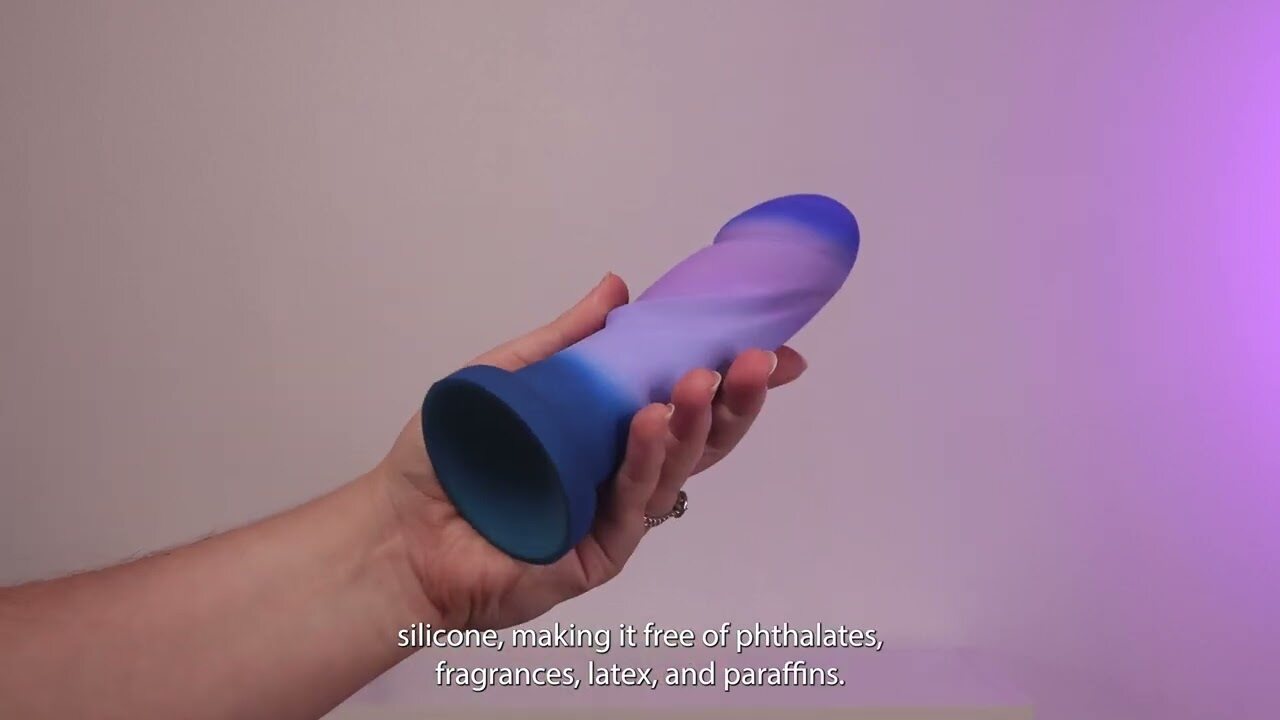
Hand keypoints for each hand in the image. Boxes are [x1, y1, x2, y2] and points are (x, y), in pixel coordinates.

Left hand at [375, 273, 806, 629]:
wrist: (399, 530)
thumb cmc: (448, 457)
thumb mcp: (511, 378)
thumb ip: (568, 341)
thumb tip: (619, 287)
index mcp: (611, 434)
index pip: (686, 404)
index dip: (732, 379)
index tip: (776, 348)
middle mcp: (623, 474)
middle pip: (699, 440)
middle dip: (734, 400)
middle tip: (756, 360)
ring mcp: (615, 517)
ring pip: (674, 469)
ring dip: (693, 422)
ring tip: (701, 380)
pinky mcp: (598, 554)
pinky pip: (632, 504)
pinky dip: (644, 460)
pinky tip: (651, 421)